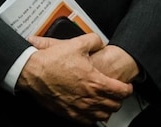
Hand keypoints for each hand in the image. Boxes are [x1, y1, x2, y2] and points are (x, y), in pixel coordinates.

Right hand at [19, 33, 133, 123]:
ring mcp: (80, 107)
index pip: (122, 91)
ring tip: (106, 102)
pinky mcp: (69, 113)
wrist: (33, 72)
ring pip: (103, 116)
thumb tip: (99, 42)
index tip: (126, 86)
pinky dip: (92, 117)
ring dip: (107, 109)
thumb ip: (93, 41)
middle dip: (118, 99)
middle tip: (116, 93)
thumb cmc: (52, 60)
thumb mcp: (76, 43)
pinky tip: (90, 110)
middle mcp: (90, 97)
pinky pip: (88, 121)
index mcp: (95, 82)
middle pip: (114, 105)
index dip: (128, 88)